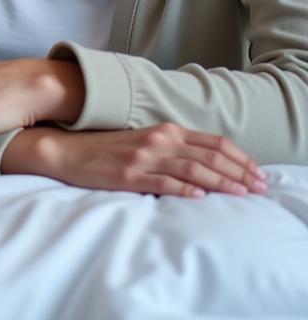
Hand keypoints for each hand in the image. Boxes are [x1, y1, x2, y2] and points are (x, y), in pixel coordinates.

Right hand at [2, 124, 268, 197]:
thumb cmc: (107, 148)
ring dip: (220, 182)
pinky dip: (184, 190)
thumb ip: (172, 147)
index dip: (239, 157)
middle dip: (238, 172)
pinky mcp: (129, 174)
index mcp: (163, 130)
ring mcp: (143, 157)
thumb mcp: (142, 141)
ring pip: (192, 170)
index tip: (258, 172)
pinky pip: (162, 182)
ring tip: (241, 193)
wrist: (67, 150)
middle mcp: (157, 140)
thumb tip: (206, 162)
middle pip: (208, 155)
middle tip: (260, 186)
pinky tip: (200, 197)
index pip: (212, 141)